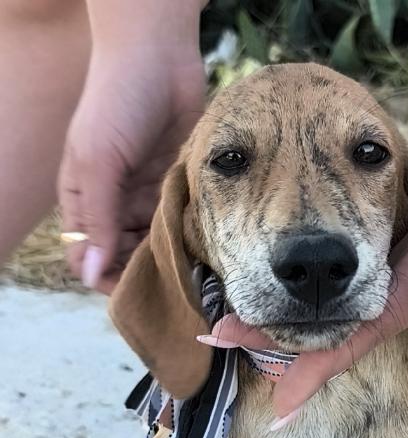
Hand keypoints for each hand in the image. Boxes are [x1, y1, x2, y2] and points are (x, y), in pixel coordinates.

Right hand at [60, 46, 204, 293]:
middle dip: (141, 273)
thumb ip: (98, 219)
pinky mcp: (176, 187)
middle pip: (124, 257)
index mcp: (85, 200)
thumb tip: (90, 275)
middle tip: (169, 284)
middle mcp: (114, 204)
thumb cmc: (116, 101)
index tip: (133, 291)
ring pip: (154, 244)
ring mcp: (146, 196)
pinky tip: (200, 248)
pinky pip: (179, 223)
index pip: (87, 257)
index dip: (105, 278)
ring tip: (187, 269)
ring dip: (167, 257)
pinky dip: (186, 236)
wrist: (159, 55)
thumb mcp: (98, 162)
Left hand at [202, 47, 407, 422]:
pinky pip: (353, 266)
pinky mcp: (406, 234)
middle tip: (217, 334)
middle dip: (278, 337)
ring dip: (292, 308)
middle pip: (333, 324)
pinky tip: (296, 272)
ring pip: (338, 298)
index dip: (315, 374)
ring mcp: (405, 261)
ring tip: (239, 306)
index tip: (275, 406)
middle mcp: (407, 284)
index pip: (356, 341)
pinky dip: (320, 275)